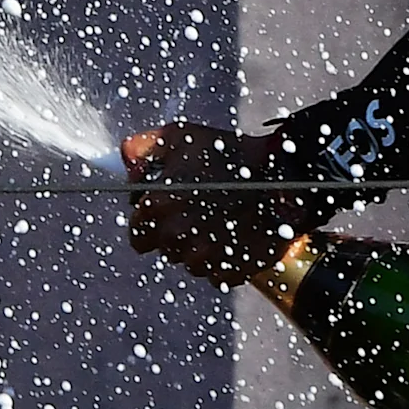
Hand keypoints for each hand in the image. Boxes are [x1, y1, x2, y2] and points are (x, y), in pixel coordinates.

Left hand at [123, 121, 345, 284]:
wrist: (284, 176)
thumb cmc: (229, 152)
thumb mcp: (179, 136)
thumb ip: (141, 149)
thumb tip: (125, 165)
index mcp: (158, 207)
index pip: (137, 234)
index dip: (150, 221)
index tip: (167, 209)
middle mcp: (177, 237)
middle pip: (164, 248)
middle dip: (175, 232)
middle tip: (198, 211)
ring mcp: (205, 257)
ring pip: (191, 261)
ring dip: (200, 246)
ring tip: (221, 219)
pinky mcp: (231, 270)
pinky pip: (218, 272)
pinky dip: (224, 258)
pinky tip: (236, 234)